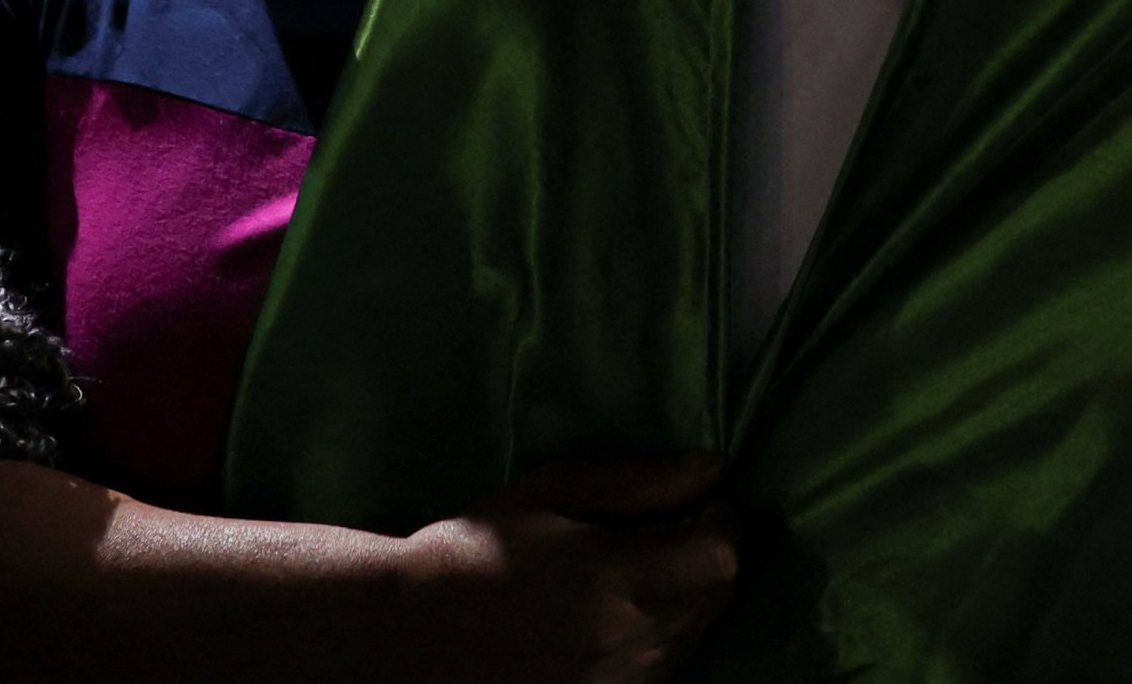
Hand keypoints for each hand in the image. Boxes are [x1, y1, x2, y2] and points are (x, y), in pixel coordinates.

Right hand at [398, 456, 736, 683]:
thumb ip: (638, 482)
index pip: (724, 555)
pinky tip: (612, 616)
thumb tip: (711, 467)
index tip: (701, 502)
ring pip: (692, 637)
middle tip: (673, 530)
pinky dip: (655, 637)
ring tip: (635, 571)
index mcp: (622, 582)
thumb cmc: (471, 554)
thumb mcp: (549, 494)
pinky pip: (658, 668)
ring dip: (685, 599)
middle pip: (717, 598)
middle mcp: (633, 643)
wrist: (408, 639)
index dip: (723, 522)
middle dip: (708, 557)